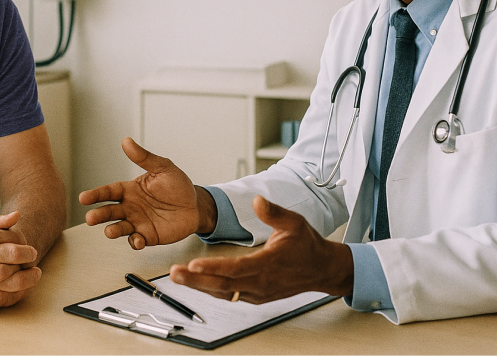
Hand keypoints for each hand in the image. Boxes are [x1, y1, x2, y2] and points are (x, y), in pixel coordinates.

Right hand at [79, 137, 208, 249]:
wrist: (195, 206)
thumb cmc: (177, 185)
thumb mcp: (163, 167)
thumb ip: (144, 157)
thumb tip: (126, 141)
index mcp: (130, 190)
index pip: (109, 192)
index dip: (96, 195)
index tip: (83, 198)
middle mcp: (130, 207)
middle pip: (109, 211)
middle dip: (99, 215)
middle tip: (90, 219)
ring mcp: (138, 223)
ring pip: (120, 227)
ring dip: (113, 230)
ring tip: (109, 232)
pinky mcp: (148, 236)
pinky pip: (137, 240)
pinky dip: (134, 241)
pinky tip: (137, 240)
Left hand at [169, 196, 353, 302]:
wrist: (322, 269)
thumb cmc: (307, 245)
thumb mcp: (294, 222)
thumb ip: (274, 212)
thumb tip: (257, 200)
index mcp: (269, 265)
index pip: (237, 269)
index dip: (214, 268)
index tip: (194, 265)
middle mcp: (261, 283)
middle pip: (224, 285)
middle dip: (197, 280)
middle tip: (174, 273)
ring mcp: (258, 293)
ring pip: (224, 292)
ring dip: (200, 286)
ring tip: (177, 277)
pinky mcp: (257, 296)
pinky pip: (231, 295)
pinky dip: (212, 290)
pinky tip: (196, 283)